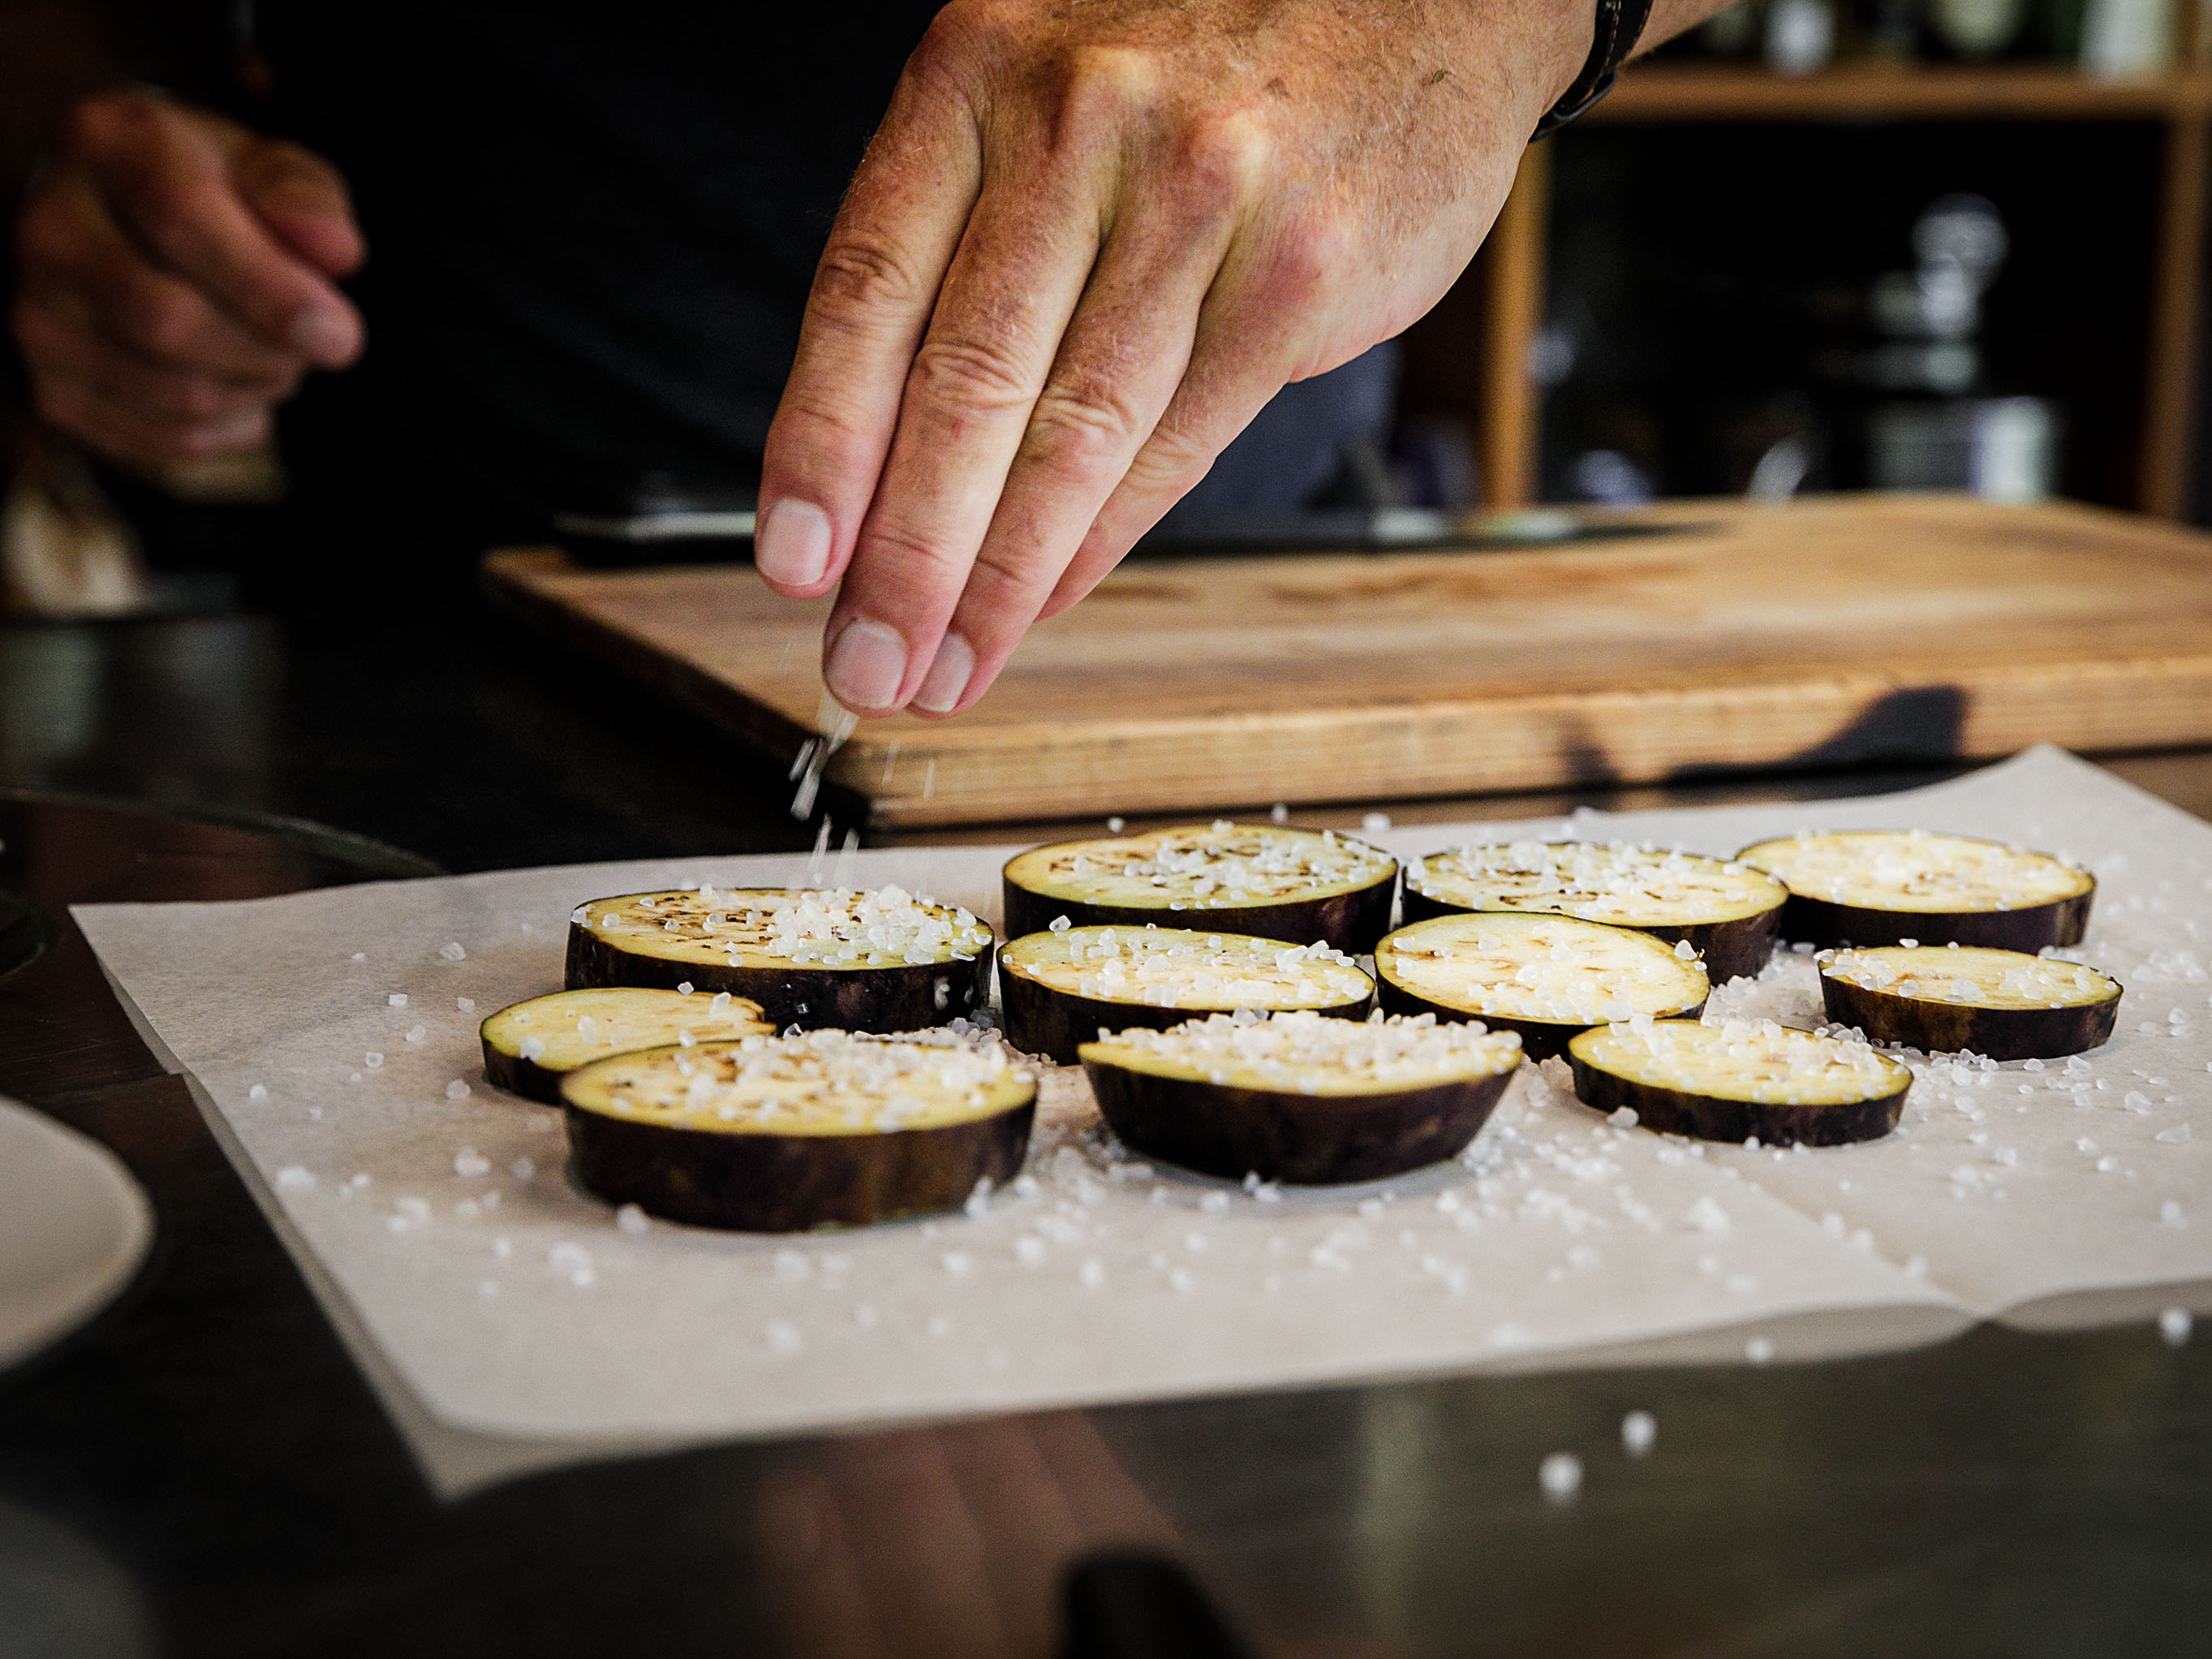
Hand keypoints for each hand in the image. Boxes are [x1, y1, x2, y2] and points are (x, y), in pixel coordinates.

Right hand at [12, 89, 364, 471]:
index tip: (340, 334)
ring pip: (175, 394)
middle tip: (318, 341)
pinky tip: (241, 386)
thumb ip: (305, 198)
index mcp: (106, 148)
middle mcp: (50, 231)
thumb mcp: (264, 171)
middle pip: (168, 320)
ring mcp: (38, 317)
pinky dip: (234, 427)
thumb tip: (334, 250)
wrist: (123, 232)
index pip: (180, 219)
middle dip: (270, 349)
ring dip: (260, 390)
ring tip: (277, 356)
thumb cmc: (210, 195)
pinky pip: (170, 439)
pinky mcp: (53, 391)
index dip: (271, 289)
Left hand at [755, 0, 1593, 716]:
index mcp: (979, 75)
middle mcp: (1078, 122)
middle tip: (864, 664)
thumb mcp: (1053, 101)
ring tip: (944, 669)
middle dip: (902, 555)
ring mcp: (1196, 197)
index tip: (790, 562)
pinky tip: (1043, 603)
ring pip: (1070, 433)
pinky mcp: (1293, 273)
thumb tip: (886, 466)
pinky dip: (1097, 543)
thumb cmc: (1211, 66)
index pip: (867, 289)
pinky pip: (1171, 442)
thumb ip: (974, 248)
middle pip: (962, 383)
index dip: (819, 443)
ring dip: (994, 579)